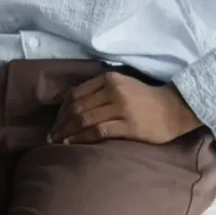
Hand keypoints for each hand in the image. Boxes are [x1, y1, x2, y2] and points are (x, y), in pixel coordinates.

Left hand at [48, 71, 201, 145]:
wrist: (172, 108)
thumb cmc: (143, 97)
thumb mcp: (119, 83)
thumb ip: (97, 89)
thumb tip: (70, 102)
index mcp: (107, 79)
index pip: (76, 93)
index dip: (61, 109)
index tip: (55, 120)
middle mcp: (111, 91)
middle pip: (77, 107)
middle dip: (61, 122)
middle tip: (50, 134)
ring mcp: (120, 108)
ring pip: (85, 119)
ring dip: (67, 131)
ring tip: (57, 140)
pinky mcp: (129, 125)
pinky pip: (98, 131)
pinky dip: (82, 138)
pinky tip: (72, 143)